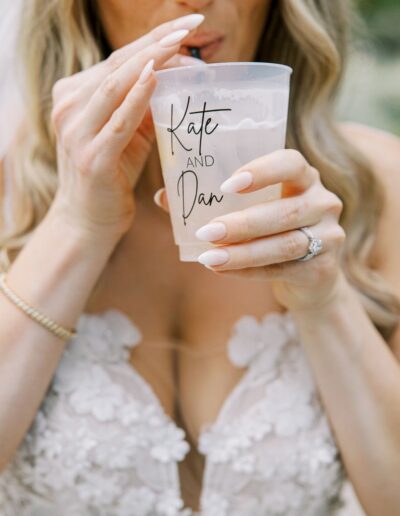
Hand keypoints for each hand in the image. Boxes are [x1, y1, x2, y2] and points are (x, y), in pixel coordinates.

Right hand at [49, 14, 203, 245]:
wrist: (88, 220)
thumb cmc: (112, 175)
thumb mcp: (128, 134)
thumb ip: (144, 105)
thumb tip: (178, 74)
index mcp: (75, 96)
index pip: (118, 60)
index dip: (152, 40)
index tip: (187, 25)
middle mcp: (69, 108)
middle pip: (118, 65)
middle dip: (157, 42)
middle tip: (191, 24)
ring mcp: (77, 132)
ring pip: (115, 85)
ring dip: (151, 60)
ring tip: (182, 43)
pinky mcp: (92, 158)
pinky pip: (118, 121)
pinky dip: (137, 96)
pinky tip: (156, 76)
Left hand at [154, 149, 345, 312]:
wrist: (310, 275)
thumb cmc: (272, 231)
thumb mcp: (253, 209)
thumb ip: (215, 201)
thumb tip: (163, 197)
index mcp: (305, 178)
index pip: (291, 163)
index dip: (262, 171)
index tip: (226, 185)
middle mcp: (323, 202)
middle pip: (286, 211)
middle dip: (243, 223)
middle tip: (206, 231)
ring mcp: (329, 236)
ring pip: (285, 244)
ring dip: (243, 252)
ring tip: (209, 257)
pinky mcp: (323, 268)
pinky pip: (283, 269)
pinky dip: (249, 272)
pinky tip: (222, 270)